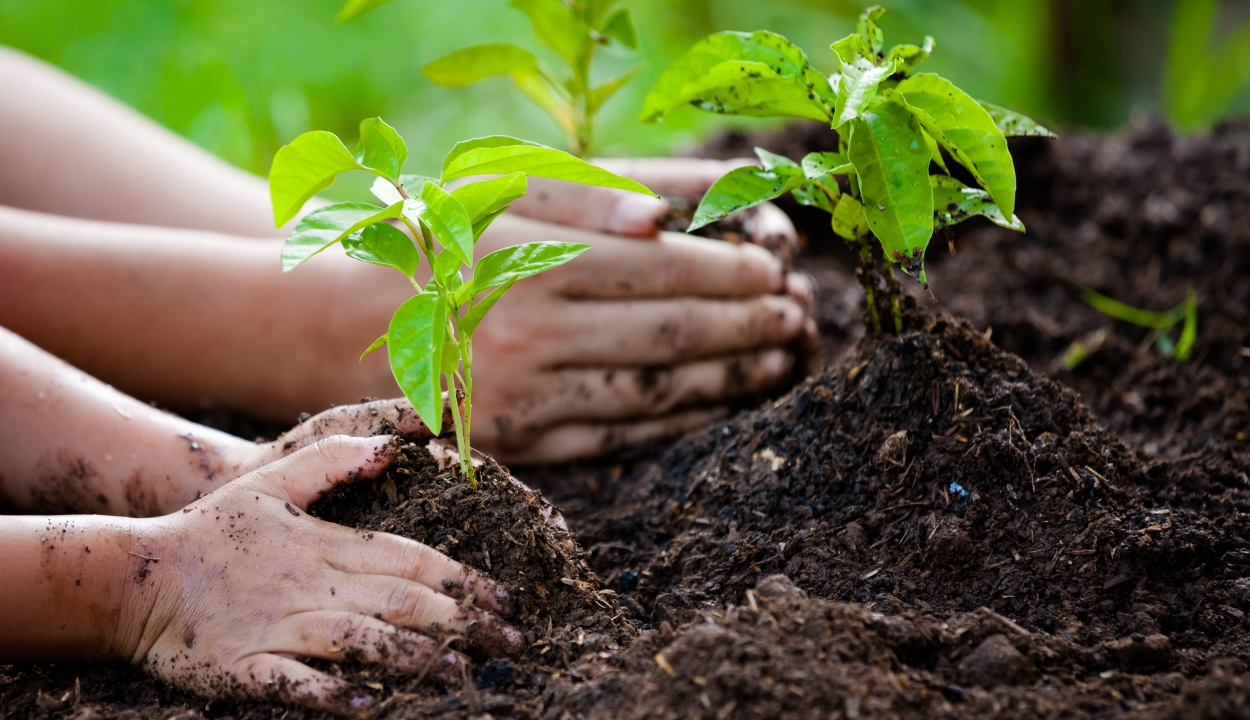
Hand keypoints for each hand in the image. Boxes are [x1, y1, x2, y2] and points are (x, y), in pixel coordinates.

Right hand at [128, 435, 520, 712]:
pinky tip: (368, 707)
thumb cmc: (213, 531)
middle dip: (461, 622)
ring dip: (413, 657)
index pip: (412, 559)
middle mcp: (313, 585)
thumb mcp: (274, 483)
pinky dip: (331, 696)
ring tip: (458, 672)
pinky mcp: (247, 667)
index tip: (504, 599)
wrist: (136, 577)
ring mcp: (281, 627)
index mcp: (327, 545)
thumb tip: (393, 446)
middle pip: (401, 601)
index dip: (463, 579)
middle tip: (509, 642)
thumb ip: (334, 463)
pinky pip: (295, 685)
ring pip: (361, 640)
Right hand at [461, 158, 815, 462]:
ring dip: (728, 379)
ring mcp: (522, 395)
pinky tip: (719, 406)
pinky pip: (616, 439)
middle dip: (746, 325)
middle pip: (667, 334)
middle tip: (796, 315)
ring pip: (652, 392)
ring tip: (778, 360)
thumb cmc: (440, 241)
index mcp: (527, 258)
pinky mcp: (518, 443)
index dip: (728, 270)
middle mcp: (526, 331)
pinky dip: (678, 424)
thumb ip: (587, 192)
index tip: (775, 267)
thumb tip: (664, 215)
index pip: (657, 269)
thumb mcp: (500, 193)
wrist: (349, 323)